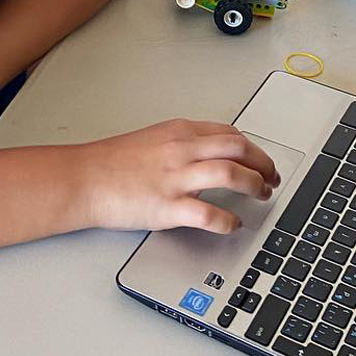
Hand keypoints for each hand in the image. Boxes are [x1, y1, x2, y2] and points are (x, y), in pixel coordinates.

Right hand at [80, 119, 279, 233]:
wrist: (83, 178)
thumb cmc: (111, 162)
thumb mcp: (153, 139)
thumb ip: (182, 144)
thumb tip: (210, 153)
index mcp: (179, 131)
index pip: (229, 133)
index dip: (253, 148)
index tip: (261, 160)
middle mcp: (181, 150)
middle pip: (238, 148)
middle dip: (263, 163)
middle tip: (272, 178)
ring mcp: (175, 178)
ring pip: (230, 173)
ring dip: (254, 185)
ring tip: (262, 195)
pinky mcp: (166, 206)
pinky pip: (208, 212)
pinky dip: (227, 220)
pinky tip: (233, 224)